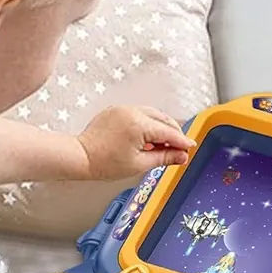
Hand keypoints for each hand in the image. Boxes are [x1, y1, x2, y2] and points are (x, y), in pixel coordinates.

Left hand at [77, 105, 194, 179]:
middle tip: (178, 149)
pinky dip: (147, 123)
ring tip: (162, 145)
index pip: (168, 132)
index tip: (190, 147)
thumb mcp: (140, 164)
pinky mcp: (116, 110)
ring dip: (160, 127)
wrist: (81, 157)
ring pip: (152, 114)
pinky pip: (138, 113)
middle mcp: (132, 112)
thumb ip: (164, 157)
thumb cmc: (105, 163)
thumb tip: (182, 156)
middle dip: (173, 133)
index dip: (182, 141)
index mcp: (139, 125)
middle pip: (163, 119)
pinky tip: (147, 138)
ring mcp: (123, 109)